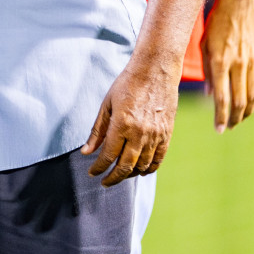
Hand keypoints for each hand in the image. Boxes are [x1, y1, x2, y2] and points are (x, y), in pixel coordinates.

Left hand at [81, 56, 179, 186]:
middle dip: (113, 178)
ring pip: (142, 166)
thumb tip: (86, 152)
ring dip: (129, 174)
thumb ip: (97, 130)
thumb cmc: (127, 84)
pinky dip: (148, 169)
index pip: (108, 155)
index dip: (98, 167)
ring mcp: (155, 135)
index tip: (92, 173)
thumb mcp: (106, 104)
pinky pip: (158, 159)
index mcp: (122, 124)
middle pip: (126, 166)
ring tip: (119, 175)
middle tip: (104, 182)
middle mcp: (140, 133)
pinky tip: (140, 171)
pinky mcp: (167, 134)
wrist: (156, 71)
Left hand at [202, 0, 253, 132]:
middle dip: (234, 118)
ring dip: (248, 111)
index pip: (222, 98)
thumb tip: (210, 94)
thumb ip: (206, 69)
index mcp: (219, 60)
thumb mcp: (204, 43)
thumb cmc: (216, 21)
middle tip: (229, 127)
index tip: (219, 129)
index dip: (221, 117)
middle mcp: (238, 63)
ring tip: (240, 118)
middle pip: (240, 101)